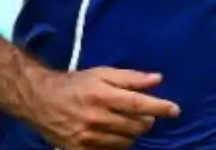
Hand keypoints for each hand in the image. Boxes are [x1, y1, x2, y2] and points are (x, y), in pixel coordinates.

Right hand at [25, 66, 180, 149]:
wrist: (40, 100)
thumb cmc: (76, 83)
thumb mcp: (102, 73)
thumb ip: (131, 78)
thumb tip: (158, 79)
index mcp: (102, 95)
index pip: (139, 104)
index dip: (160, 108)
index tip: (175, 110)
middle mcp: (96, 118)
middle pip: (136, 126)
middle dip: (146, 120)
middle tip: (143, 114)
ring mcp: (88, 137)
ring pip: (126, 142)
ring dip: (132, 133)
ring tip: (124, 122)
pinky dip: (116, 144)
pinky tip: (112, 134)